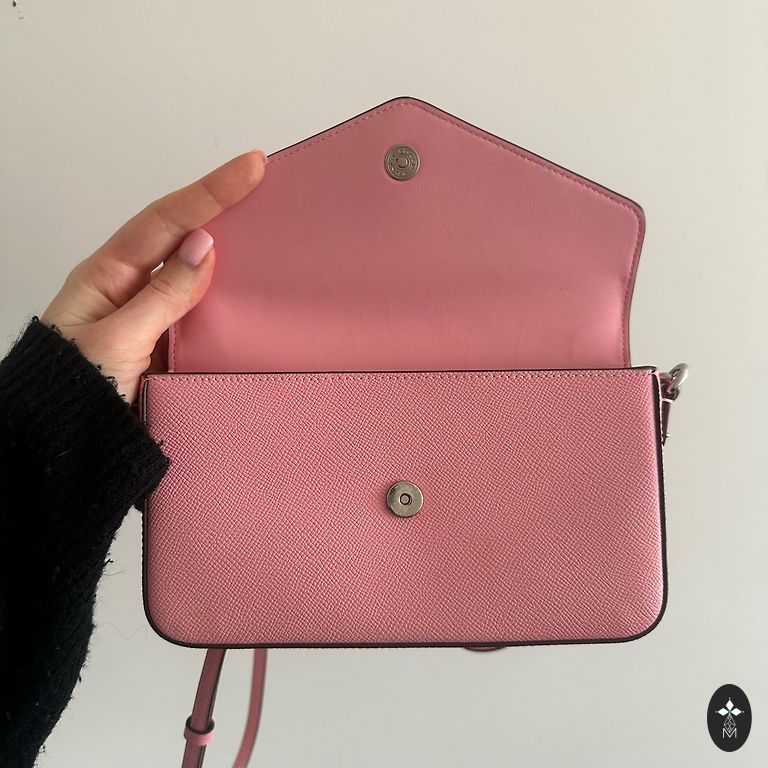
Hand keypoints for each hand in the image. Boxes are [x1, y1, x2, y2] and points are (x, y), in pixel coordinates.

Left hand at [40, 149, 267, 404]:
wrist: (63, 446)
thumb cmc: (73, 391)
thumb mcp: (118, 338)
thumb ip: (163, 294)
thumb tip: (202, 246)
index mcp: (107, 275)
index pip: (165, 220)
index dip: (209, 191)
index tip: (250, 167)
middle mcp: (130, 287)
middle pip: (181, 236)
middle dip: (221, 209)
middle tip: (265, 185)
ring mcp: (152, 315)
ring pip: (195, 275)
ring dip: (229, 255)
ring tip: (267, 233)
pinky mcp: (168, 343)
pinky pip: (202, 312)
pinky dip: (226, 299)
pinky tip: (250, 293)